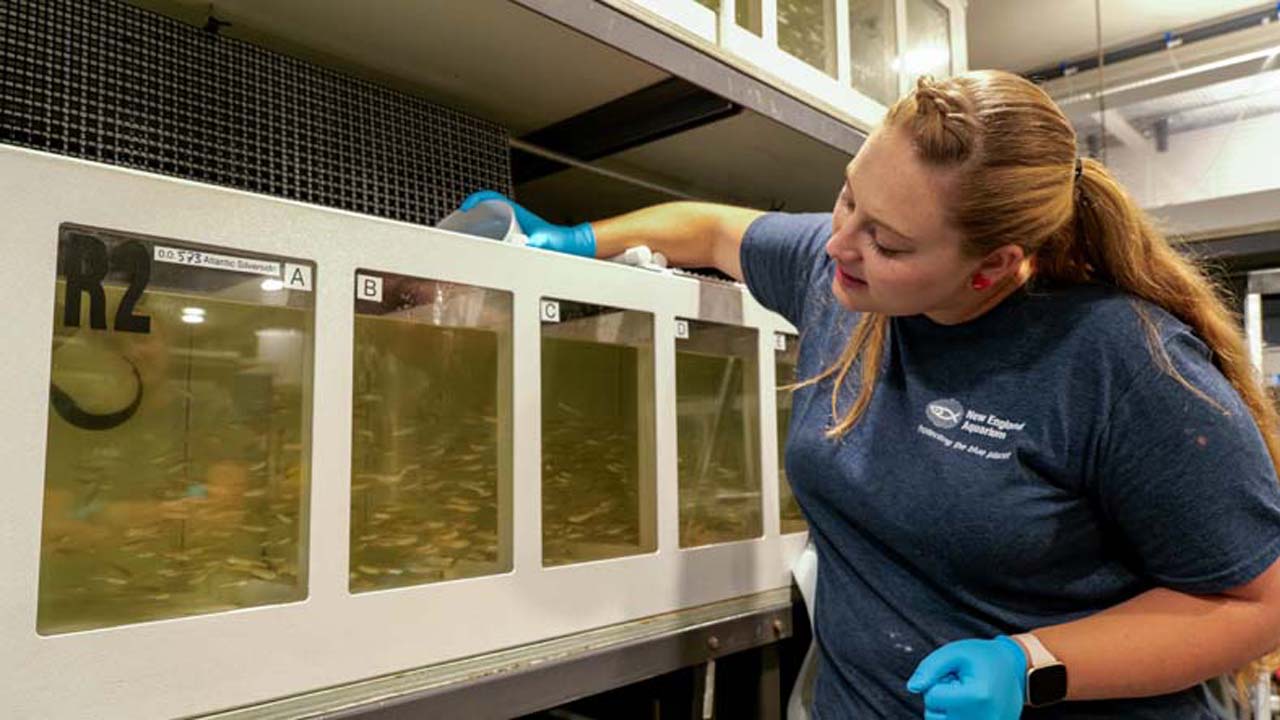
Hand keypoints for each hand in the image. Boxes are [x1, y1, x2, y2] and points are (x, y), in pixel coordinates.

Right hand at [459, 190, 595, 256]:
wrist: (570, 247)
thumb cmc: (559, 241)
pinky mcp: (513, 239)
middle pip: (484, 210)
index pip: (491, 198)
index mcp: (517, 212)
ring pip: (487, 223)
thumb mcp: (545, 242)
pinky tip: (480, 252)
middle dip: (469, 215)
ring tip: (465, 238)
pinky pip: (493, 236)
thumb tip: (523, 248)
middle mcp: (512, 218)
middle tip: (458, 225)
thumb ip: (536, 245)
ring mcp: (512, 227)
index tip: (466, 208)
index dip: (476, 200)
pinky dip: (483, 240)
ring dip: (474, 228)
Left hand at [907, 636, 1025, 719]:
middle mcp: (984, 719)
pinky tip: (968, 707)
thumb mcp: (955, 653)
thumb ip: (929, 668)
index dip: (937, 683)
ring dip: (947, 712)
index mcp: (977, 697)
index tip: (953, 676)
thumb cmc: (982, 658)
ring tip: (964, 696)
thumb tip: (912, 687)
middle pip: (934, 717)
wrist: (1013, 668)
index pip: (932, 697)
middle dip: (941, 700)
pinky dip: (956, 718)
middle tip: (959, 686)